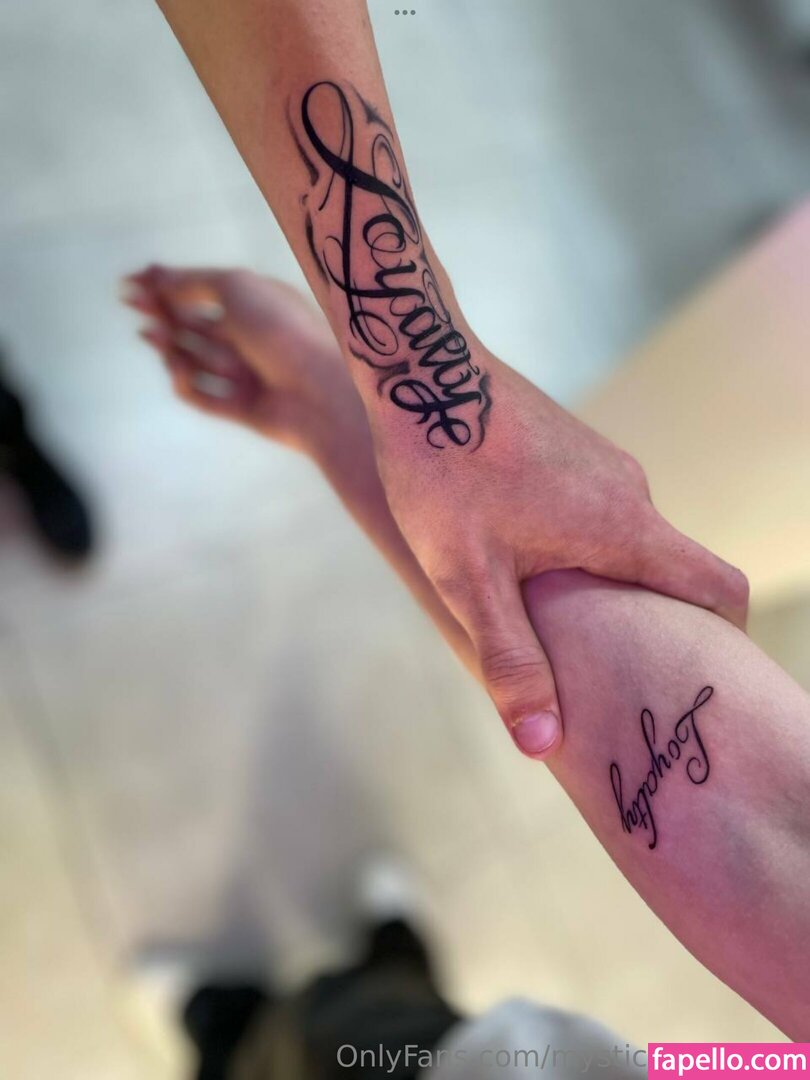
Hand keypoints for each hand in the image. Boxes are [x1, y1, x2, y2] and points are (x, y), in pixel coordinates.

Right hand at [121, 265, 347, 450]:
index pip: (203, 291)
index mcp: (257, 303)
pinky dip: (186, 383)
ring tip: (153, 336)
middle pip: (195, 324)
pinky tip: (177, 370)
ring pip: (195, 359)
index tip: (132, 281)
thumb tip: (156, 276)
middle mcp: (252, 337)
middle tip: (134, 305)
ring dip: (169, 346)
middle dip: (163, 313)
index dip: (166, 285)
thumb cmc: (282, 330)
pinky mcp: (241, 408)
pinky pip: (203, 396)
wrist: (318, 392)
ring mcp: (247, 374)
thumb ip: (193, 282)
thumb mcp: (237, 288)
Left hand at [372, 352, 748, 758]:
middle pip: (672, 570)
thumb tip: (544, 744)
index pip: (718, 587)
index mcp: (624, 527)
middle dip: (647, 623)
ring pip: (628, 541)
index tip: (695, 674)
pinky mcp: (573, 449)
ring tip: (554, 620)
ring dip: (604, 583)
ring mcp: (603, 463)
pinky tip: (523, 561)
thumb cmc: (440, 470)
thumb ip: (511, 659)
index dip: (722, 639)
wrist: (419, 365)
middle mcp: (630, 490)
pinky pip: (598, 511)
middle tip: (606, 669)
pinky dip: (580, 547)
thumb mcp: (469, 578)